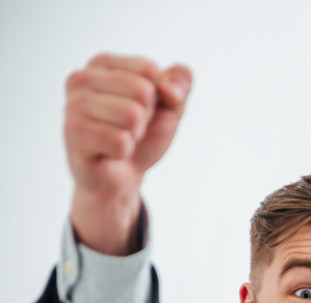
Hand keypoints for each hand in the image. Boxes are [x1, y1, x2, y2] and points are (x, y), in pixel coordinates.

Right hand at [64, 53, 191, 254]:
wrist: (124, 174)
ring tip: (120, 138)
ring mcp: (72, 105)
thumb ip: (181, 82)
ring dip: (135, 135)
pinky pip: (120, 140)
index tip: (143, 109)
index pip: (150, 71)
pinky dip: (124, 151)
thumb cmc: (143, 135)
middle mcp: (81, 78)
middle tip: (130, 129)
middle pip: (142, 91)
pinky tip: (110, 152)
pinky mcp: (72, 133)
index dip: (158, 97)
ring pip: (132, 115)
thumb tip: (167, 89)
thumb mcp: (172, 105)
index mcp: (103, 64)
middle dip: (146, 117)